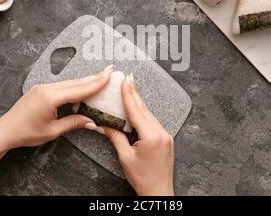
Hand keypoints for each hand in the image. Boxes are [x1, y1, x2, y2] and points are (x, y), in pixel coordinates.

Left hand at [0, 66, 113, 152]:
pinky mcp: (40, 89)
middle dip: (95, 77)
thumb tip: (93, 122)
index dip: (97, 83)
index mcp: (51, 97)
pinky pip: (61, 85)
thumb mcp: (53, 131)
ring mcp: (42, 87)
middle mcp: (47, 88)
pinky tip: (82, 85)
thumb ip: (74, 123)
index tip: (109, 76)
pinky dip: (74, 85)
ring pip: (69, 82)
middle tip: (110, 70)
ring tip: (101, 76)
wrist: (4, 131)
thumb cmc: (26, 133)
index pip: (80, 90)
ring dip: (86, 80)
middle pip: (77, 82)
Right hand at [103, 74, 174, 195]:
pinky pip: (153, 122)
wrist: (159, 192)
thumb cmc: (143, 178)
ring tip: (129, 90)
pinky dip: (143, 114)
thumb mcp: (125, 157)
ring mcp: (166, 135)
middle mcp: (161, 132)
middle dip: (134, 93)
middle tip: (127, 78)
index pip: (136, 110)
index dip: (129, 94)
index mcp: (151, 136)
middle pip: (144, 109)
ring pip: (149, 115)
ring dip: (138, 104)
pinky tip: (137, 110)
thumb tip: (103, 124)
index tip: (125, 80)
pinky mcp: (166, 139)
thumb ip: (115, 137)